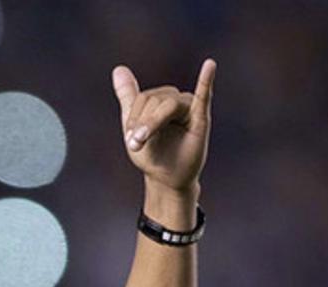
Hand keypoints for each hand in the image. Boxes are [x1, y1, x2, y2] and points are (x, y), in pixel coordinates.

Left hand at [112, 59, 215, 192]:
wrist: (166, 178)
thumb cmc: (152, 153)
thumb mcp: (133, 126)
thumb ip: (128, 96)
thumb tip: (118, 68)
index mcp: (160, 100)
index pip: (144, 97)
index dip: (133, 117)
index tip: (129, 139)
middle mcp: (175, 100)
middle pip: (155, 99)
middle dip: (142, 122)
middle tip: (135, 143)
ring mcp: (189, 108)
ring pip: (168, 104)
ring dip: (152, 122)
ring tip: (142, 140)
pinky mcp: (201, 119)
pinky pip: (203, 96)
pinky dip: (206, 80)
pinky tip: (209, 66)